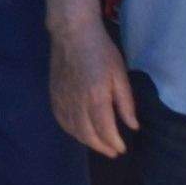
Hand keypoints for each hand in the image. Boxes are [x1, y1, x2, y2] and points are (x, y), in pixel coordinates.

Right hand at [49, 17, 138, 157]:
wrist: (72, 32)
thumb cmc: (101, 50)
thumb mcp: (120, 73)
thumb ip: (125, 102)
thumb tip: (132, 126)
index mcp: (96, 96)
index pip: (105, 129)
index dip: (114, 142)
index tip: (122, 148)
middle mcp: (77, 102)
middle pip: (88, 134)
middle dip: (102, 147)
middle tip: (113, 152)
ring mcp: (63, 99)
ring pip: (73, 130)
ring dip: (87, 142)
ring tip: (99, 145)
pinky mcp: (53, 95)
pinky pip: (61, 120)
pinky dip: (71, 131)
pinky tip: (79, 133)